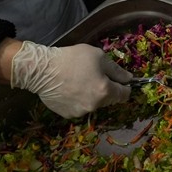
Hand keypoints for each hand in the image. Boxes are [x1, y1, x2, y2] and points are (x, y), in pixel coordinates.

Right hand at [10, 42, 131, 118]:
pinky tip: (70, 88)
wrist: (42, 70)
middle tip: (95, 75)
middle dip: (107, 89)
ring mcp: (80, 112)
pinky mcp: (68, 114)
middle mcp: (94, 106)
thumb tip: (129, 79)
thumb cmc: (72, 59)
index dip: (125, 86)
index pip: (124, 95)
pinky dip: (79, 100)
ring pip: (94, 104)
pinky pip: (80, 107)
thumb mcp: (99, 57)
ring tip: (80, 81)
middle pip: (109, 99)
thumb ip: (117, 70)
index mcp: (105, 91)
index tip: (121, 80)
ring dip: (92, 95)